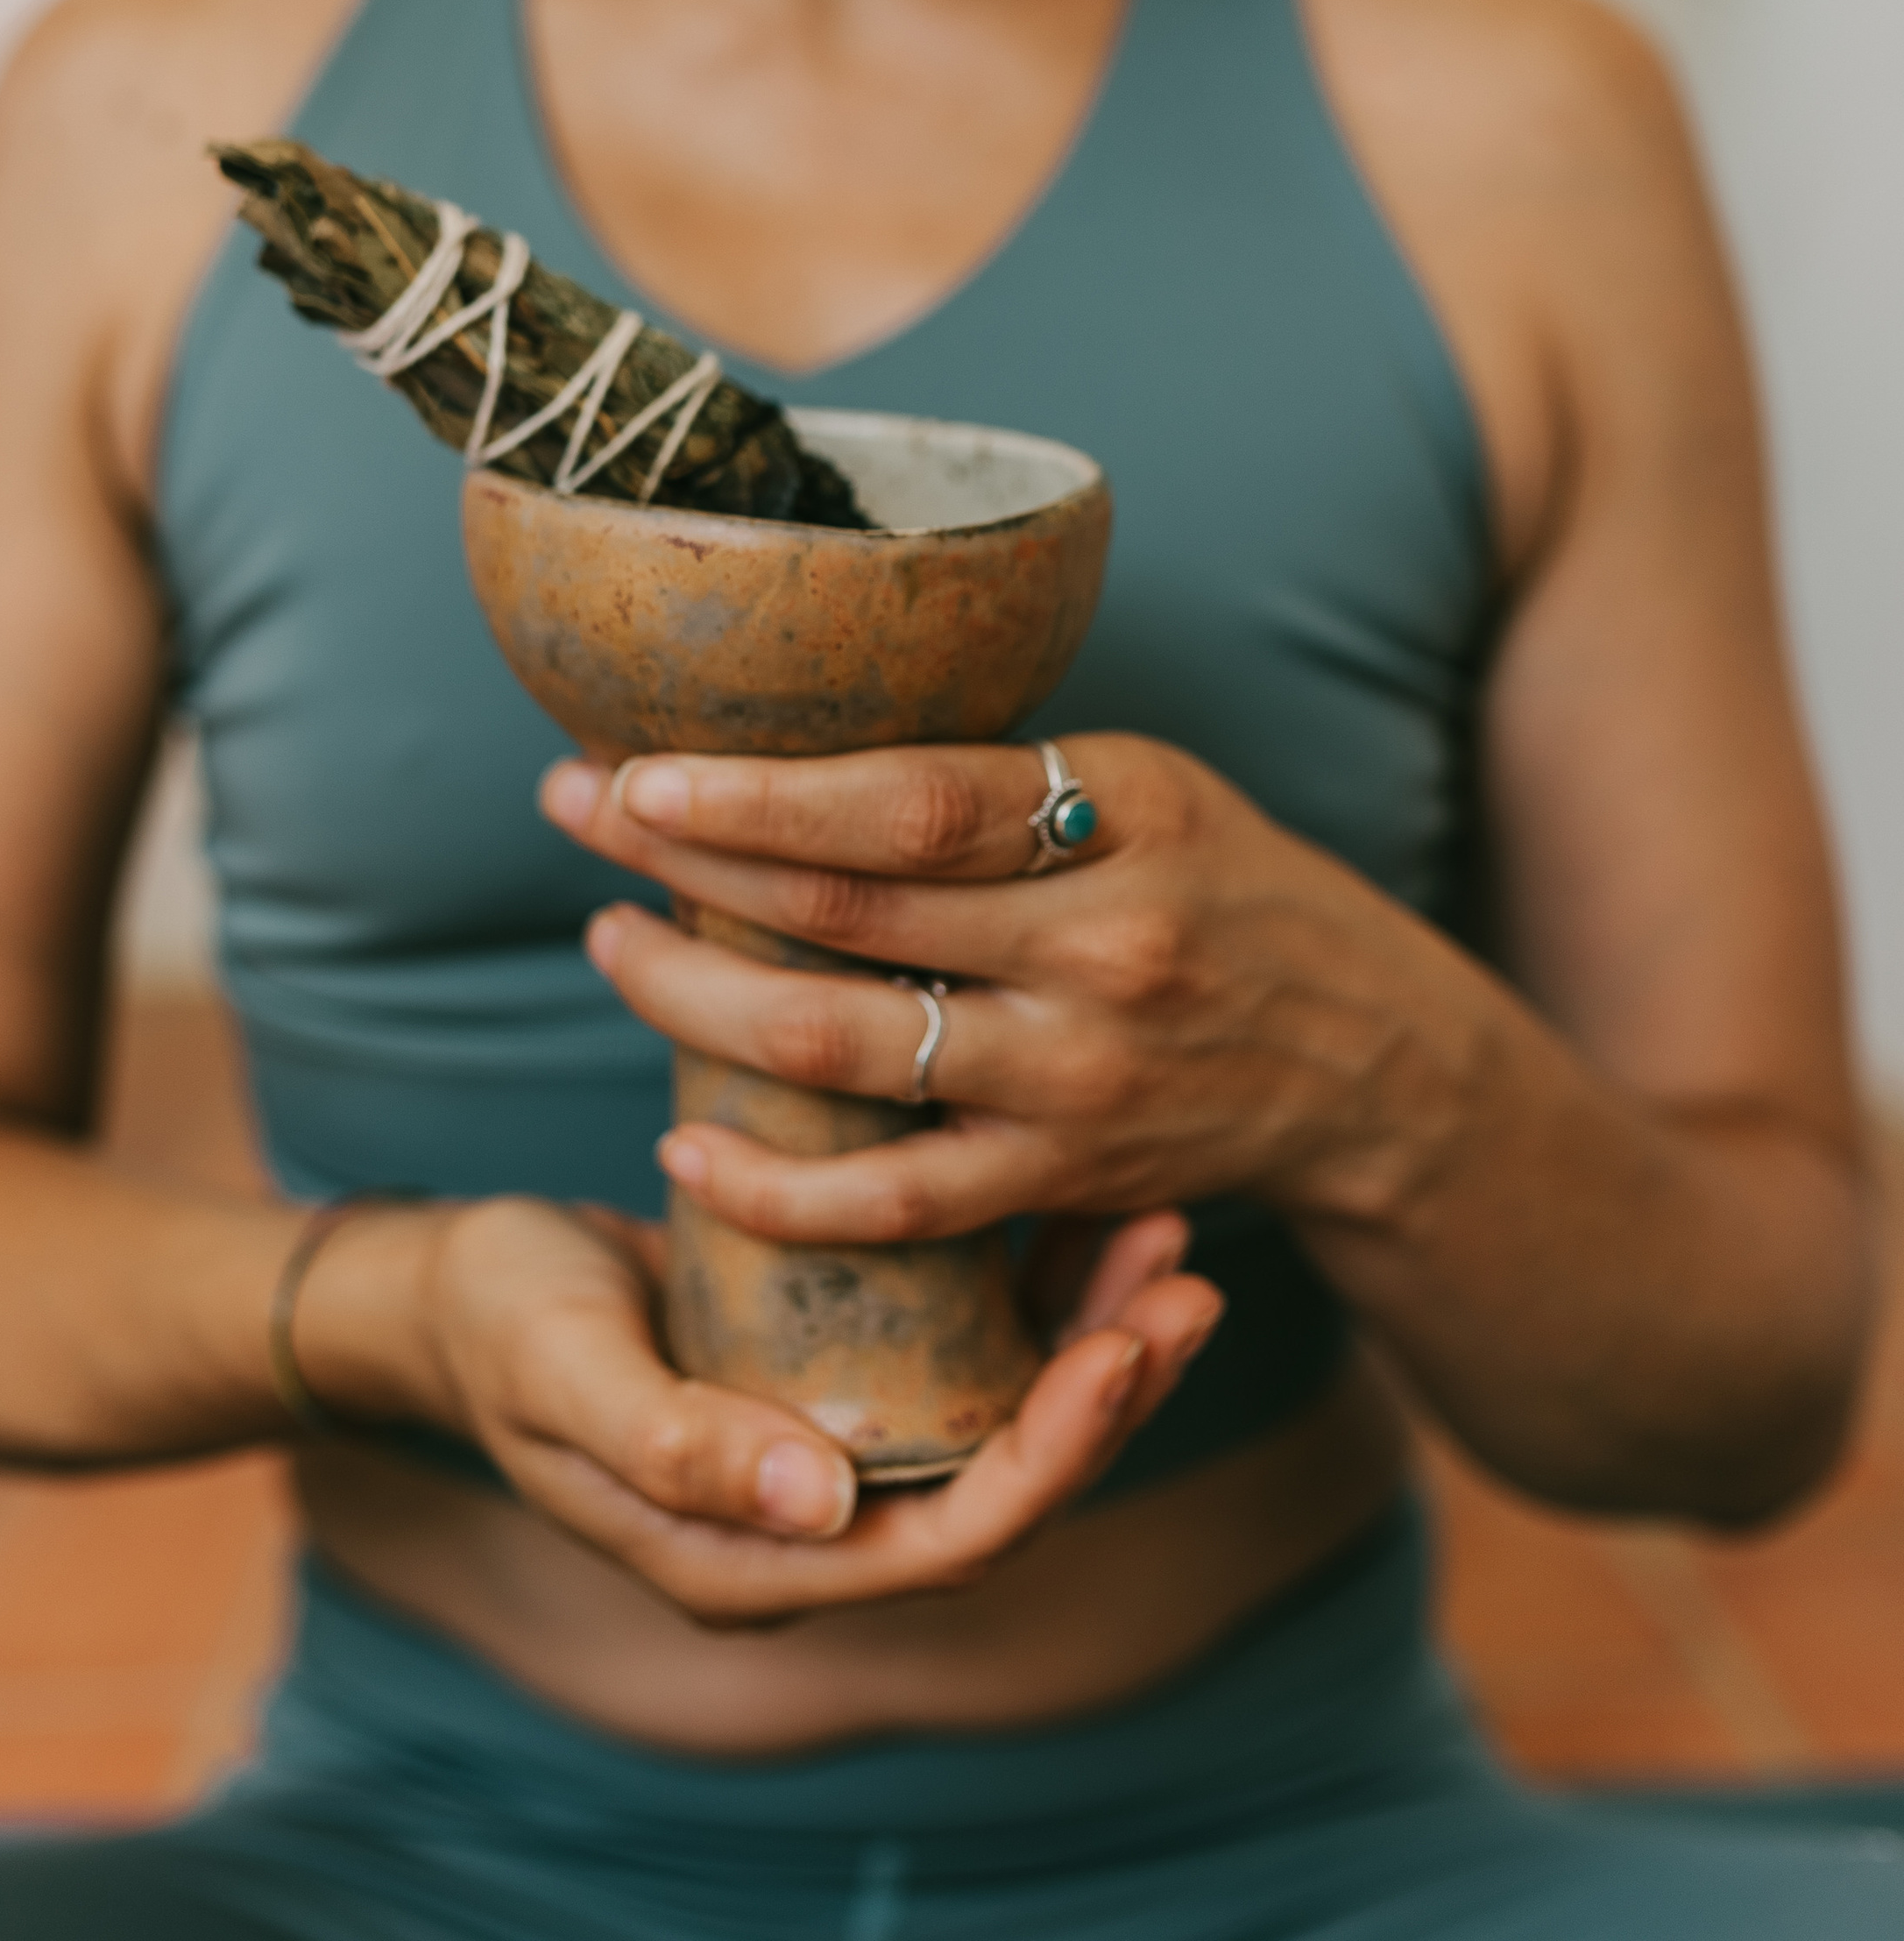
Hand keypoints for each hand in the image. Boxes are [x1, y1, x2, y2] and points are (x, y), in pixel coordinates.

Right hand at [294, 1192, 1219, 1628]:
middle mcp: (822, 1522)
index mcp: (766, 1560)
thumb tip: (825, 1504)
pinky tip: (1091, 1207)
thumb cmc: (497, 1324)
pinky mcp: (843, 1371)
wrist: (448, 1289)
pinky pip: (968, 1350)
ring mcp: (837, 1449)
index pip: (953, 1541)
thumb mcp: (566, 1373)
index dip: (1051, 1459)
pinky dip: (1037, 1289)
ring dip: (1094, 1336)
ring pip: (1006, 1416)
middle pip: (1009, 1484)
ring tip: (1171, 1237)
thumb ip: (676, 1448)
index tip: (1120, 1354)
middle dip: (1109, 1394)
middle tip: (1186, 1287)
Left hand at [541, 737, 1450, 1250]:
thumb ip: (998, 783)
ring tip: (611, 946)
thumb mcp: (1147, 787)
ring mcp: (1078, 1076)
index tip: (638, 767)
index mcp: (1122, 816)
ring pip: (843, 1052)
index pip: (909, 802)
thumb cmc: (1221, 889)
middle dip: (682, 862)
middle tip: (573, 816)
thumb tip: (796, 740)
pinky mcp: (1064, 1178)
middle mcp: (1101, 948)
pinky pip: (892, 1201)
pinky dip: (776, 1183)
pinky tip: (685, 1141)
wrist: (1366, 1057)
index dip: (757, 792)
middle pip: (848, 914)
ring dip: (695, 1000)